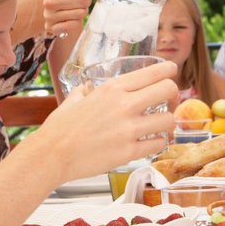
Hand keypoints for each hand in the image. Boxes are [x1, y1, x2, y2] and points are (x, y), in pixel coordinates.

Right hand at [31, 59, 177, 180]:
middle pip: (168, 89)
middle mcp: (124, 105)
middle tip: (170, 100)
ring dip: (167, 123)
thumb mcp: (74, 99)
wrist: (51, 155)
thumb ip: (85, 92)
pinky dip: (157, 144)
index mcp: (112, 88)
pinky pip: (158, 144)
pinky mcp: (130, 152)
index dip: (168, 70)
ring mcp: (129, 129)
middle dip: (173, 94)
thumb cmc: (59, 128)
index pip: (153, 72)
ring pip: (168, 120)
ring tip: (161, 126)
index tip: (172, 71)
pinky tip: (150, 143)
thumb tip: (87, 89)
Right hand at [43, 0, 99, 36]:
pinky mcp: (50, 27)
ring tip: (75, 5)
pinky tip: (70, 15)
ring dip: (82, 10)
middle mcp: (48, 1)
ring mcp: (48, 15)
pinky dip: (76, 22)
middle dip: (87, 0)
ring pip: (80, 15)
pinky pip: (72, 26)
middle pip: (84, 4)